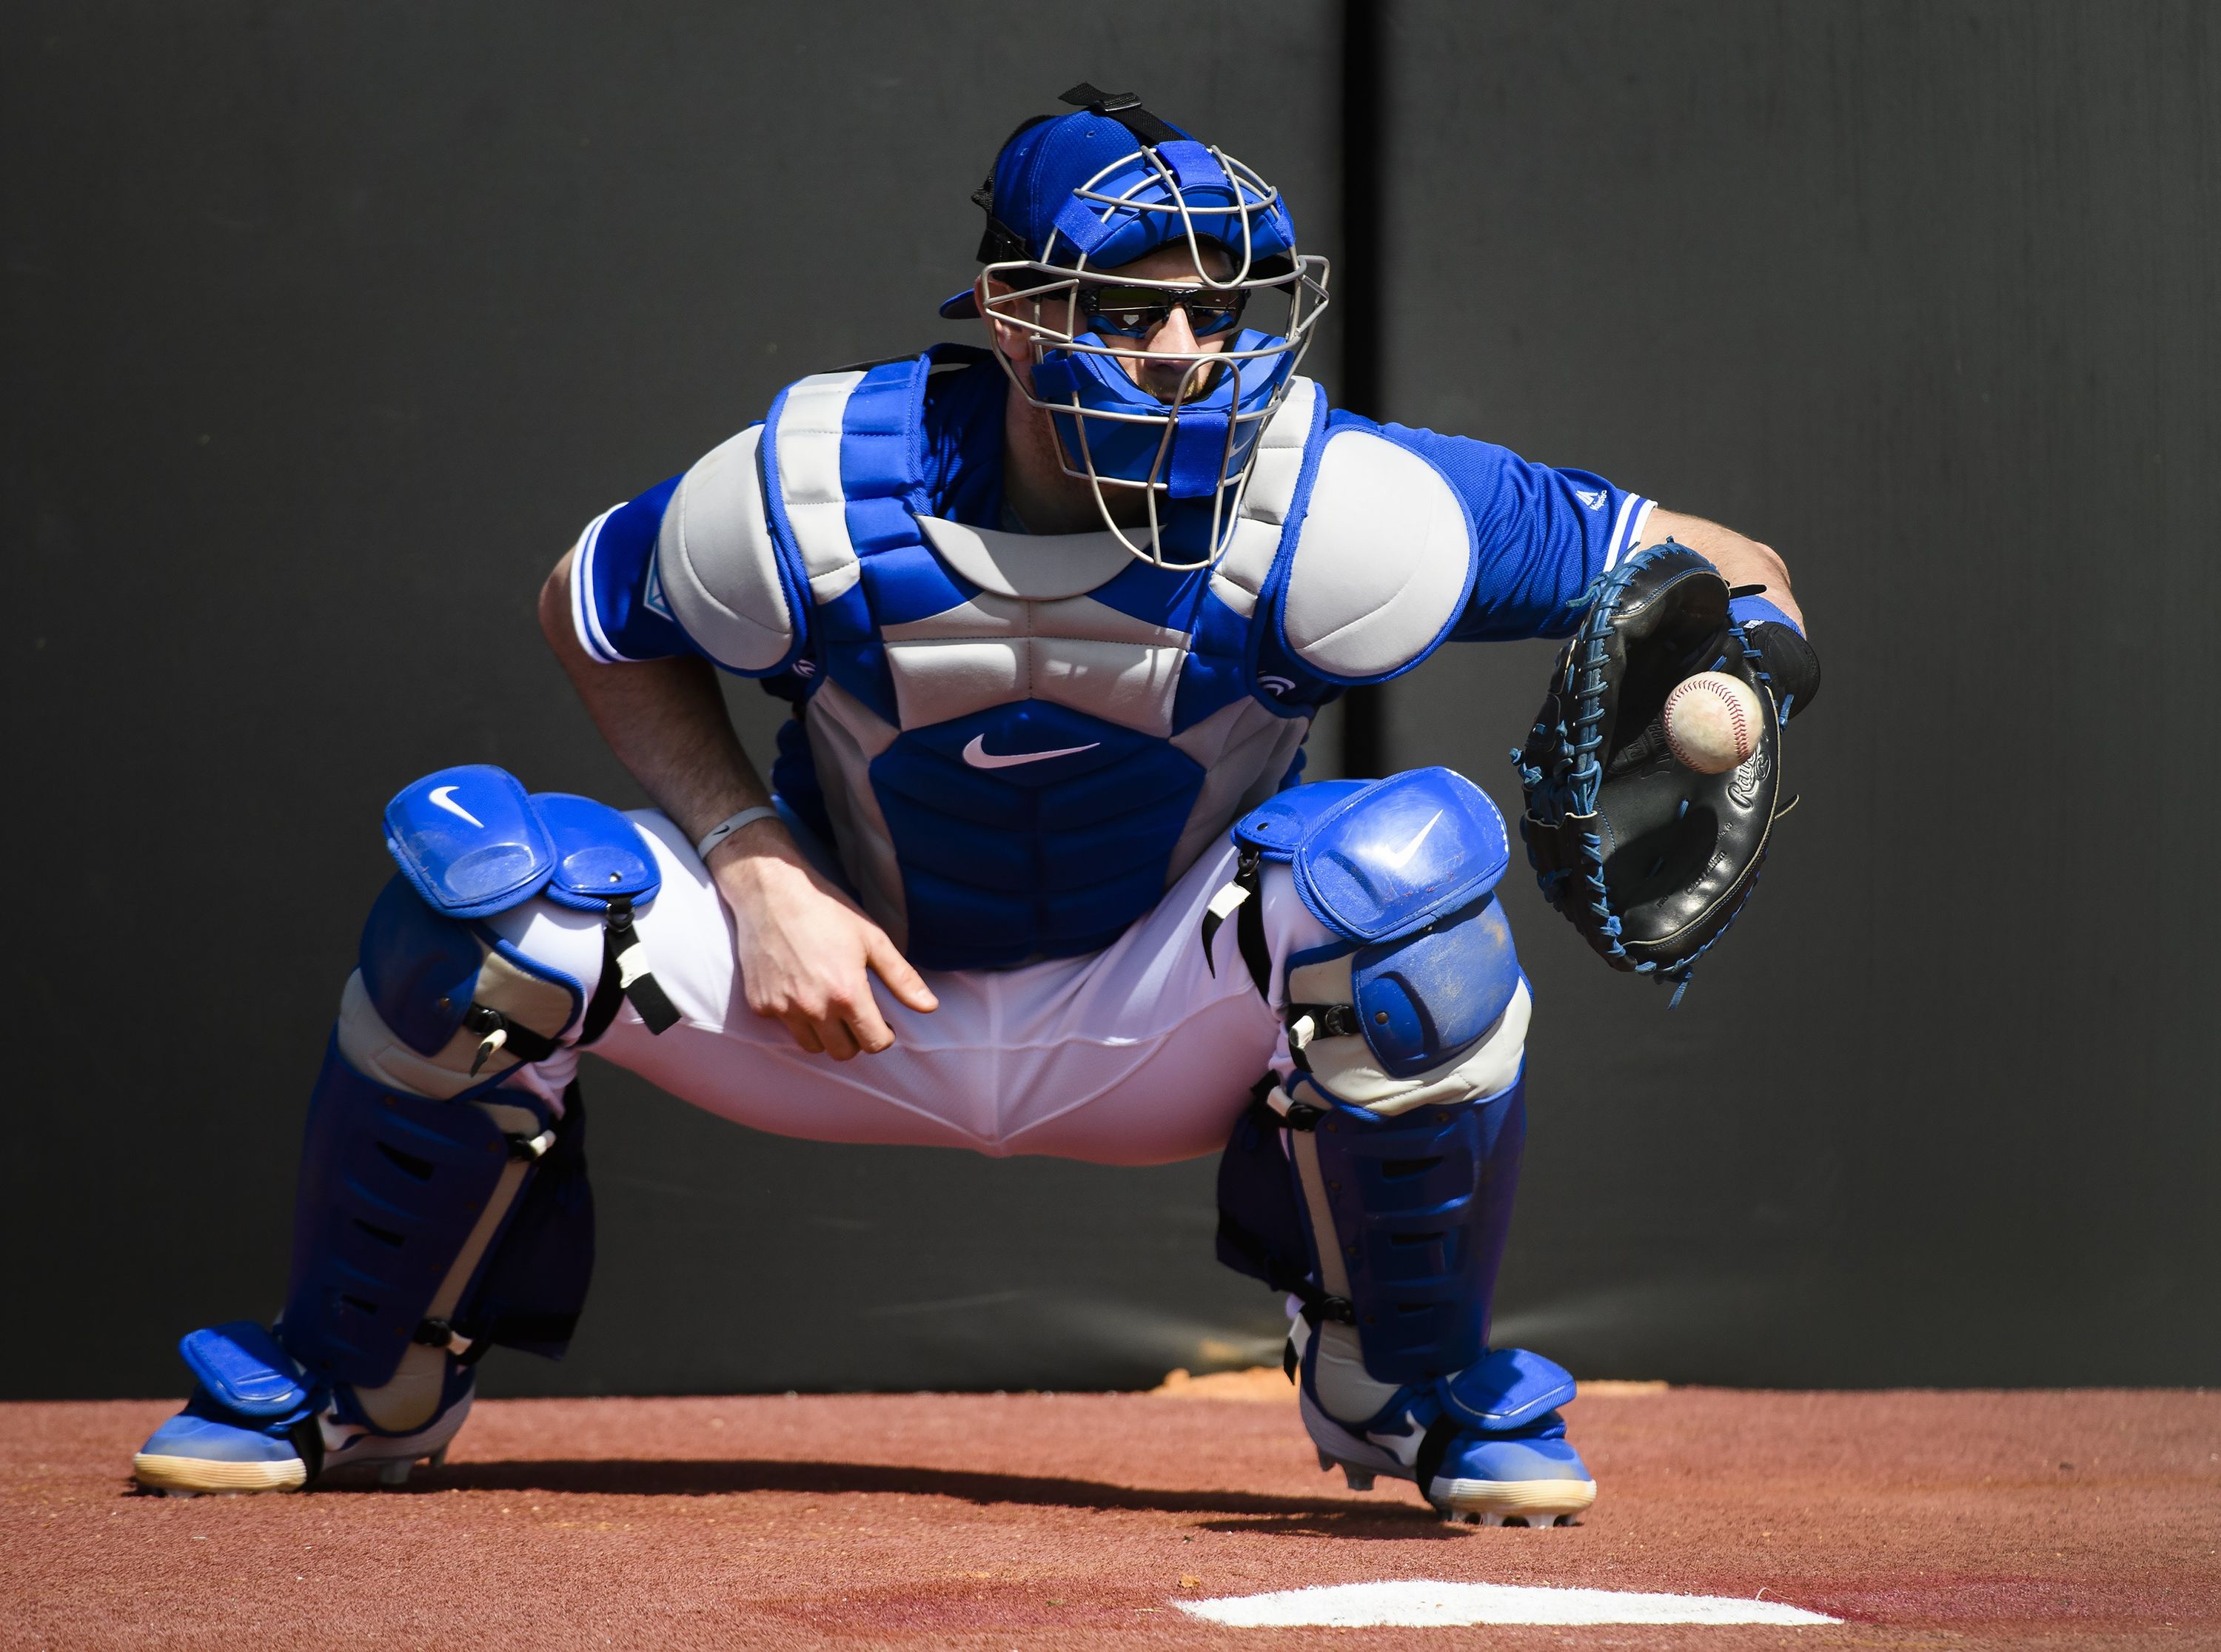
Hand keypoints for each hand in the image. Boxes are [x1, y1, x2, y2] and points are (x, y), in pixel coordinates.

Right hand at [706, 818, 937, 1058]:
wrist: (772, 893)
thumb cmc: (827, 911)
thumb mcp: (873, 939)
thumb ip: (902, 978)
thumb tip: (930, 1007)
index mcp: (847, 994)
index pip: (874, 1043)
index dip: (884, 1035)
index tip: (882, 1022)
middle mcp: (814, 1008)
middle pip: (844, 1052)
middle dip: (856, 1038)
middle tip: (857, 1014)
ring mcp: (783, 1009)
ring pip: (813, 1046)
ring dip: (827, 1035)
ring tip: (831, 1007)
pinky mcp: (761, 1005)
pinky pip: (785, 1027)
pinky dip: (797, 1018)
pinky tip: (802, 990)